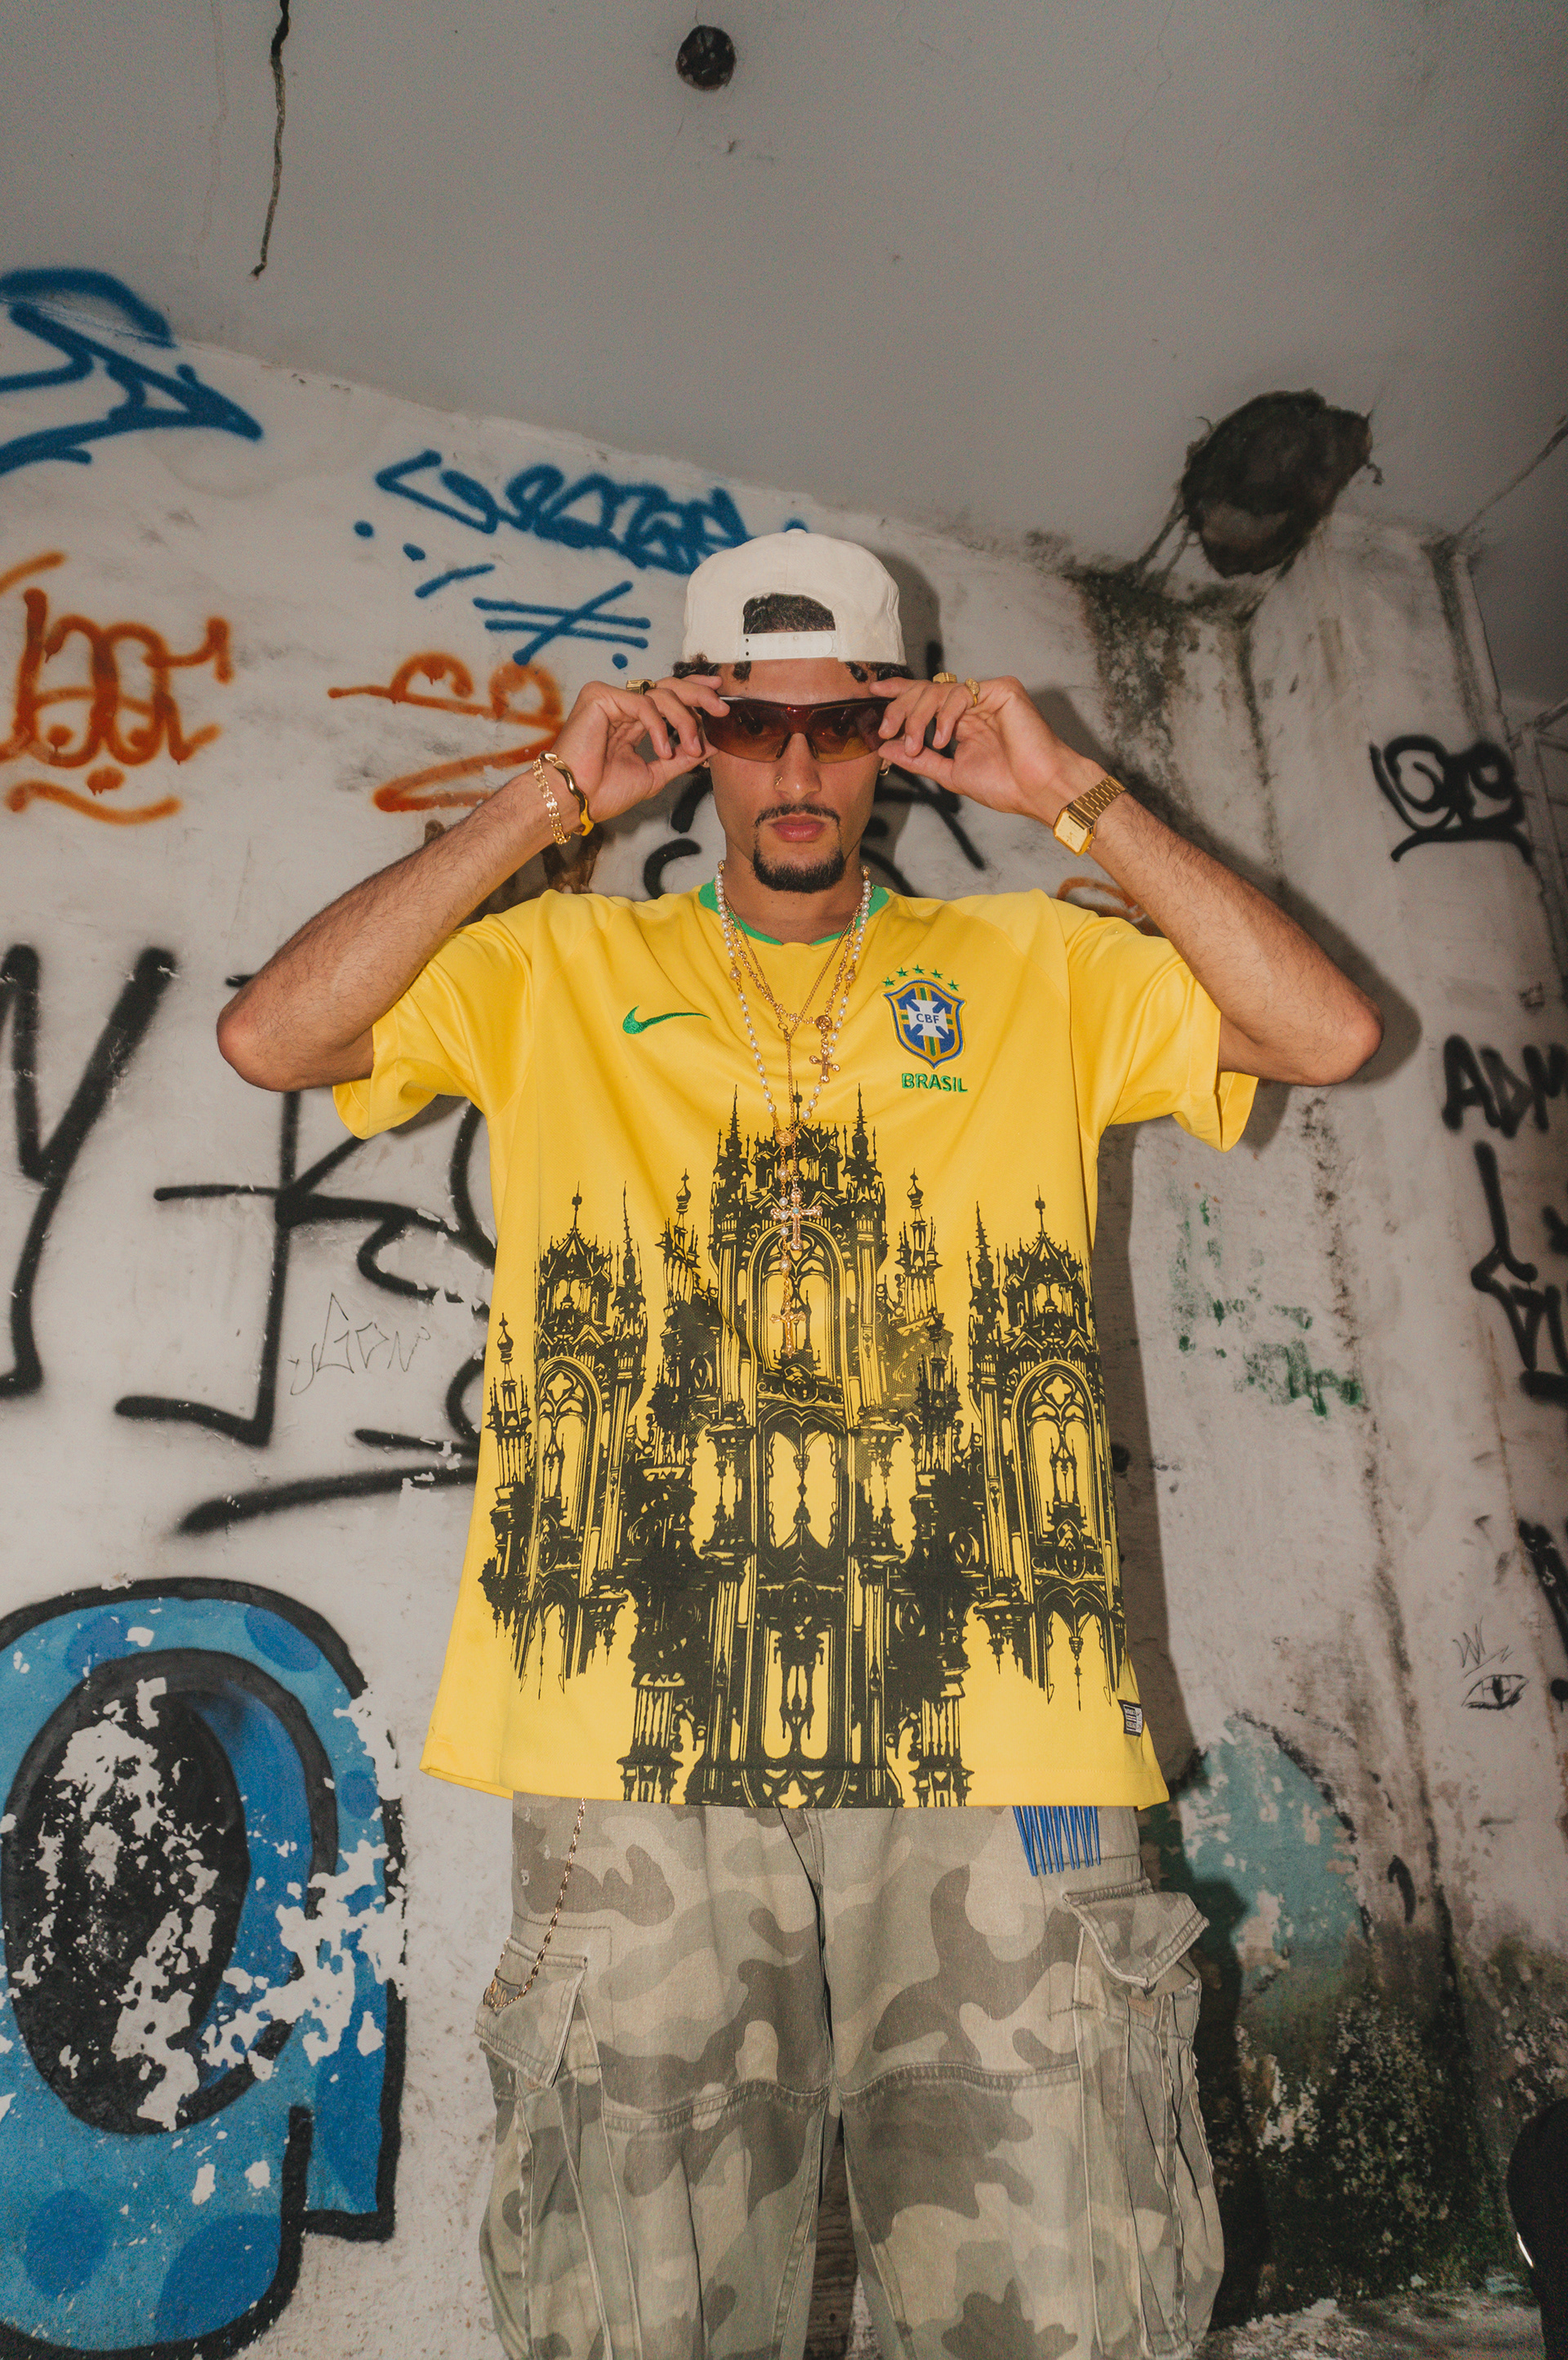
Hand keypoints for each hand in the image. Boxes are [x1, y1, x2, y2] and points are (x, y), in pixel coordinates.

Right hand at [506, 675, 726, 825]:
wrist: (576, 801)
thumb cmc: (603, 793)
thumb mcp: (656, 774)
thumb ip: (682, 757)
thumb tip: (713, 744)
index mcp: (631, 720)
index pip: (667, 696)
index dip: (693, 692)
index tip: (718, 696)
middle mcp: (621, 706)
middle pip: (668, 687)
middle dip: (699, 696)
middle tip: (721, 709)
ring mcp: (610, 698)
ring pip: (660, 695)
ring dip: (684, 721)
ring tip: (690, 748)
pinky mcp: (600, 697)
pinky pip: (643, 704)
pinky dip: (659, 727)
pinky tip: (663, 749)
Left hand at [871, 675, 1101, 821]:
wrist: (1037, 790)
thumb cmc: (1006, 785)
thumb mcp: (950, 773)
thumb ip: (918, 759)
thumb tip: (885, 747)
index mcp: (963, 721)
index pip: (926, 700)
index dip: (900, 693)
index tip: (874, 694)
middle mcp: (974, 705)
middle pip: (927, 691)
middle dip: (901, 708)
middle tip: (886, 729)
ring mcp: (988, 696)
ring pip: (939, 690)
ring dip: (918, 717)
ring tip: (915, 743)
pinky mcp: (1002, 690)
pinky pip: (961, 692)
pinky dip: (945, 714)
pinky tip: (944, 738)